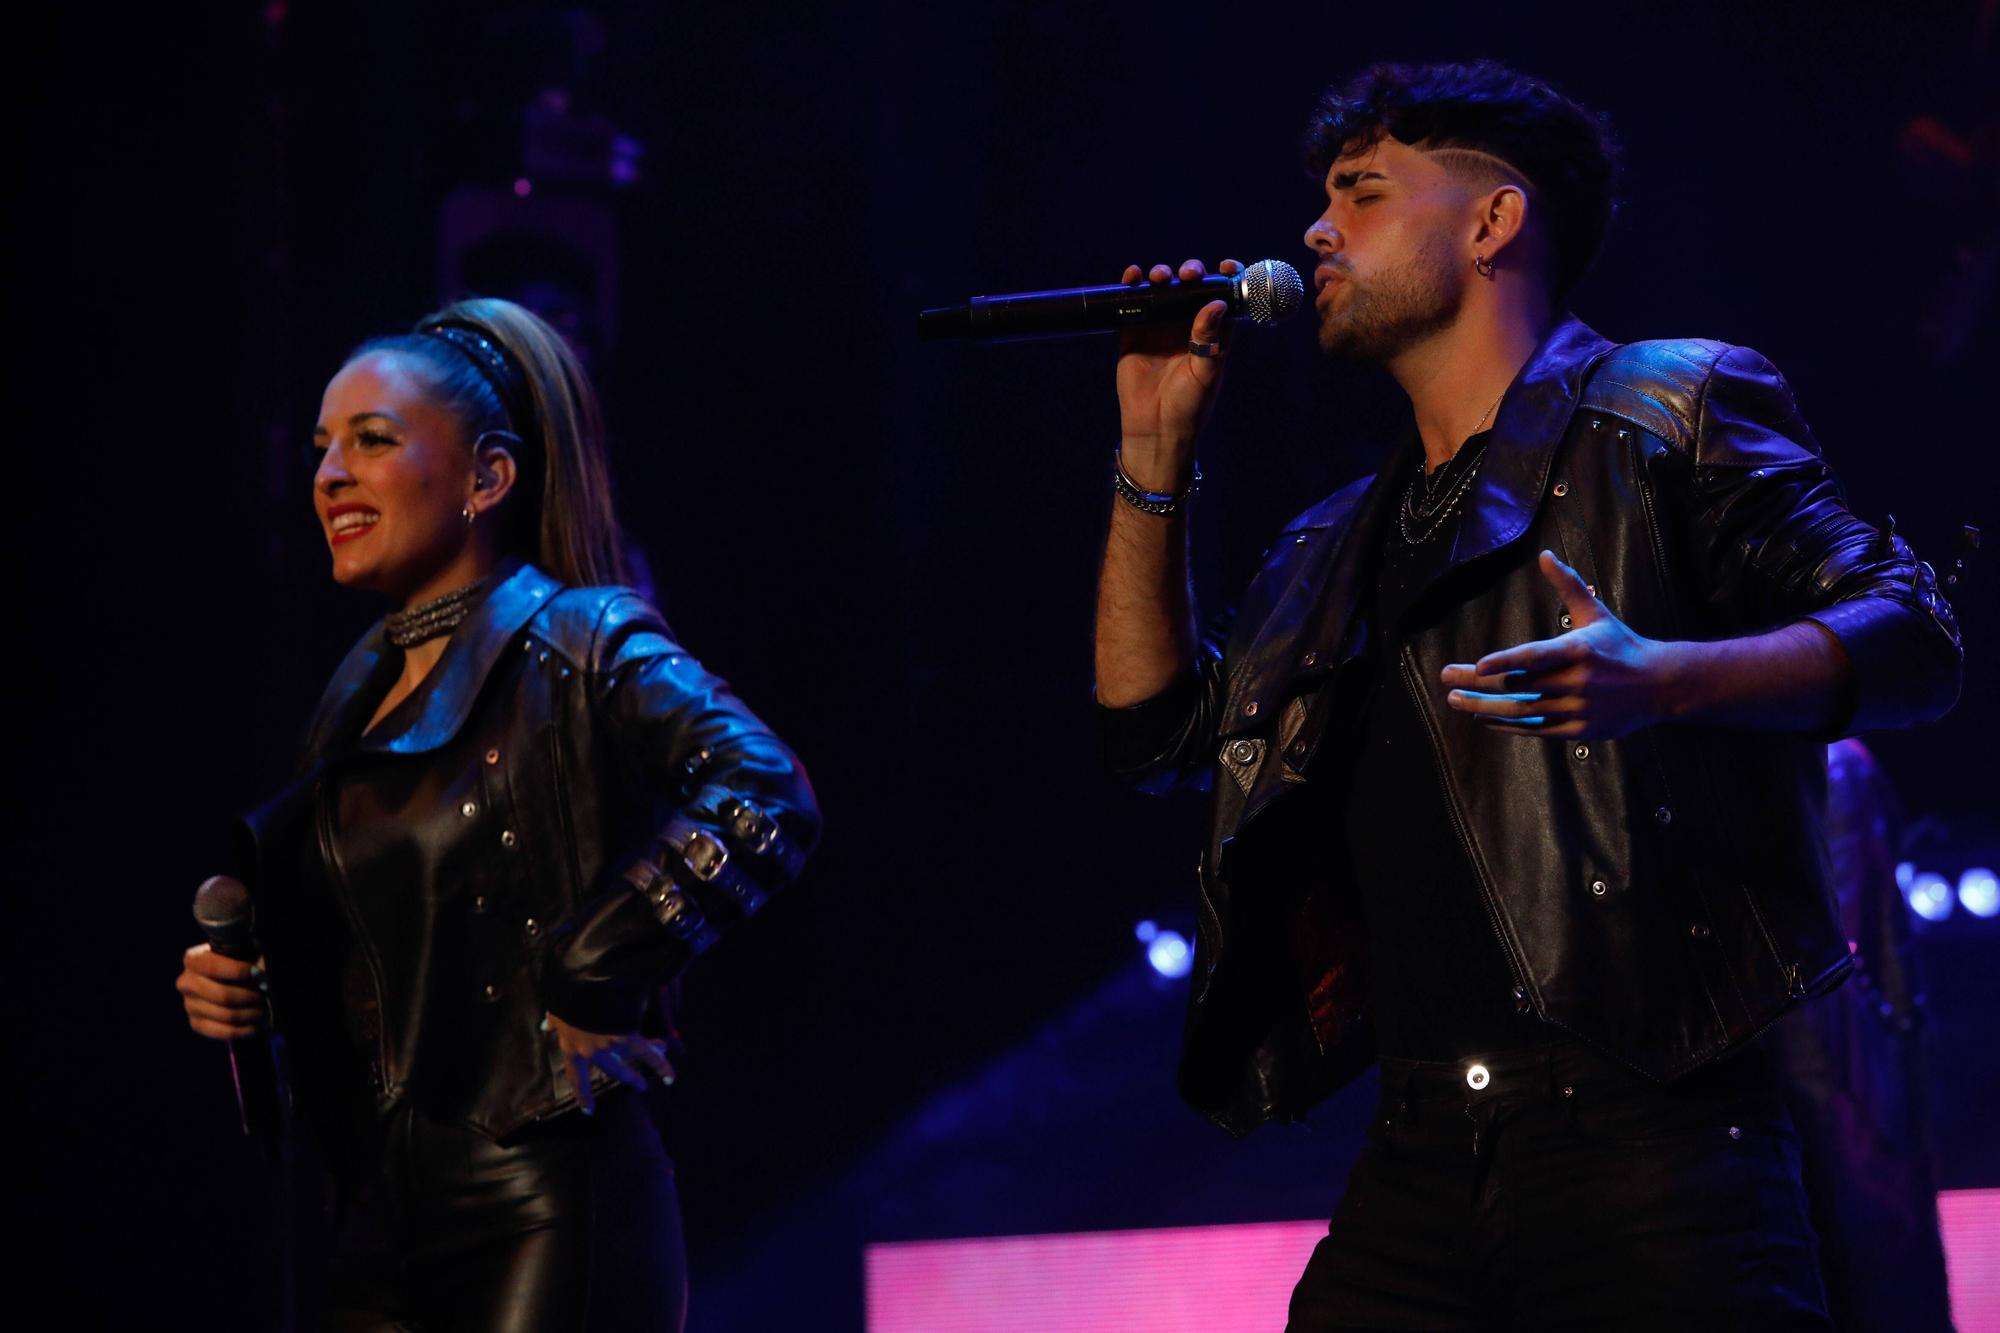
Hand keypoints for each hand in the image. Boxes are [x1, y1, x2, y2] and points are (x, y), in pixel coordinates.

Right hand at [177, 943, 268, 1039]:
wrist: (238, 978)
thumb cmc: (244, 960)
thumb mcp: (248, 951)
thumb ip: (252, 957)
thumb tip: (263, 972)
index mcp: (193, 959)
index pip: (212, 967)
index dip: (238, 971)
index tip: (260, 974)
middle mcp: (186, 982)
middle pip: (223, 996)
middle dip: (251, 996)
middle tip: (266, 994)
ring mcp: (189, 1005)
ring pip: (227, 1015)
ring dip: (252, 1013)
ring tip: (267, 1007)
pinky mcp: (197, 1024)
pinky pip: (225, 1032)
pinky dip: (247, 1028)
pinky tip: (260, 1023)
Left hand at [545, 1013, 675, 1114]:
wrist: (580, 987)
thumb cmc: (566, 1000)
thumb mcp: (557, 1012)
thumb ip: (554, 1022)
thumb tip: (546, 1026)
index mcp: (573, 1048)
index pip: (577, 1076)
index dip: (583, 1093)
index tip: (589, 1112)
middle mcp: (592, 1052)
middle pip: (613, 1070)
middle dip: (630, 1077)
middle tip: (641, 1086)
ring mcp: (610, 1046)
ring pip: (634, 1059)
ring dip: (652, 1064)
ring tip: (668, 1077)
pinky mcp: (627, 1037)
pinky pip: (646, 1052)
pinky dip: (661, 1062)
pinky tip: (671, 1076)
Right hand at [1114, 257, 1240, 490]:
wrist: (1154, 429)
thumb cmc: (1188, 406)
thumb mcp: (1205, 373)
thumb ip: (1209, 338)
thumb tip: (1215, 303)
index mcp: (1213, 334)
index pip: (1222, 298)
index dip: (1225, 278)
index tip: (1225, 267)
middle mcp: (1187, 326)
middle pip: (1191, 288)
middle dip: (1190, 273)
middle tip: (1188, 275)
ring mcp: (1159, 328)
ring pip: (1162, 290)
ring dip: (1161, 275)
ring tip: (1159, 277)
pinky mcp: (1133, 333)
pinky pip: (1133, 303)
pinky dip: (1132, 286)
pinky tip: (1132, 277)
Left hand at [1441, 551, 1680, 739]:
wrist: (1660, 685)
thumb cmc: (1620, 645)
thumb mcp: (1594, 613)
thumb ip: (1568, 585)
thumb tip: (1544, 555)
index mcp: (1579, 650)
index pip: (1535, 657)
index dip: (1505, 662)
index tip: (1476, 666)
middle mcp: (1577, 681)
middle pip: (1519, 686)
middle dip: (1478, 685)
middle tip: (1446, 677)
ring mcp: (1578, 709)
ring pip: (1522, 711)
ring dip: (1485, 707)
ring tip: (1455, 700)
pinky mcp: (1579, 731)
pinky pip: (1535, 730)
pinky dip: (1508, 725)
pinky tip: (1484, 717)